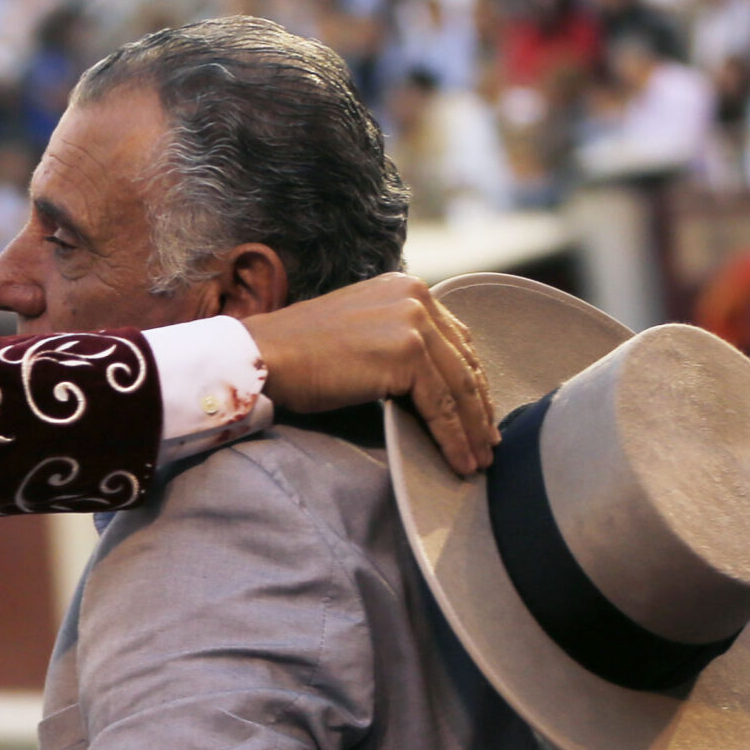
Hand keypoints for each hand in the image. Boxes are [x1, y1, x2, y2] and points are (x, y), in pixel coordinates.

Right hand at [243, 273, 497, 474]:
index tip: (478, 416)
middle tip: (487, 444)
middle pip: (463, 363)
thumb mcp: (361, 333)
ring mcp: (413, 323)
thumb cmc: (298, 354)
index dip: (471, 383)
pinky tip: (459, 461)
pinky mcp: (407, 354)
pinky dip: (453, 438)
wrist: (263, 357)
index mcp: (406, 288)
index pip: (455, 341)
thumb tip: (428, 381)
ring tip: (478, 461)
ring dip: (472, 431)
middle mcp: (416, 297)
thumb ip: (396, 341)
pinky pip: (441, 406)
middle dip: (478, 410)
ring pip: (459, 388)